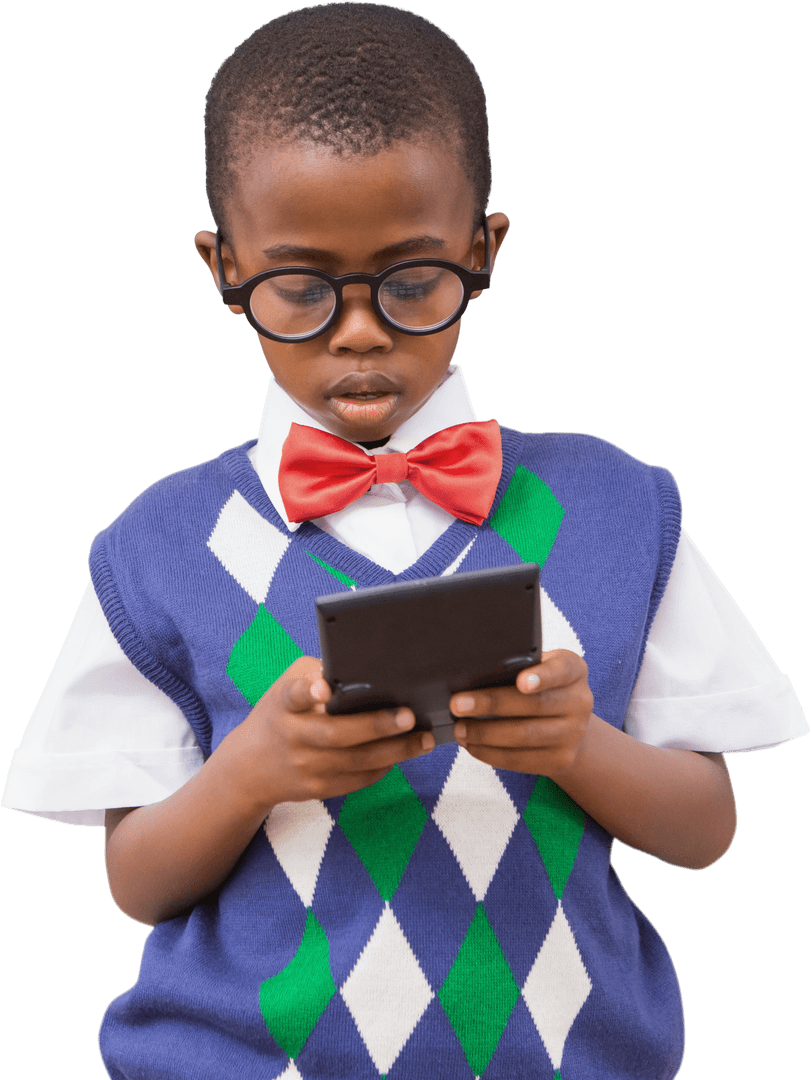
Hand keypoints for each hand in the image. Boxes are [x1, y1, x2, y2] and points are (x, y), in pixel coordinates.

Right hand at [234, 656, 434, 809]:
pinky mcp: (318, 789)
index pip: (293, 695)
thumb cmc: (280, 715)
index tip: (322, 687)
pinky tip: (405, 752)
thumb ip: (317, 674)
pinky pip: (358, 780)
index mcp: (283, 704)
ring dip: (395, 751)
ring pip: (356, 763)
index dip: (308, 691)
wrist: (249, 769)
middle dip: (376, 726)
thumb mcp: (286, 685)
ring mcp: (306, 768)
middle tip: (409, 716)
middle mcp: (293, 737)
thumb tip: (361, 667)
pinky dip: (384, 767)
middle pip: (337, 735)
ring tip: (424, 738)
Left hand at [449, 650, 592, 780]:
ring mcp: (573, 734)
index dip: (541, 676)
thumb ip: (517, 666)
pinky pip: (521, 760)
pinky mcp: (560, 760)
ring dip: (485, 734)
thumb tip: (472, 673)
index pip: (562, 669)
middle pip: (534, 705)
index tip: (520, 681)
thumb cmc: (540, 687)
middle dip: (491, 705)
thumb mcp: (539, 668)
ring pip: (525, 736)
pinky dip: (491, 753)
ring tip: (460, 728)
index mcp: (574, 670)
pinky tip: (471, 745)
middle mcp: (580, 701)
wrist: (568, 725)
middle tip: (458, 704)